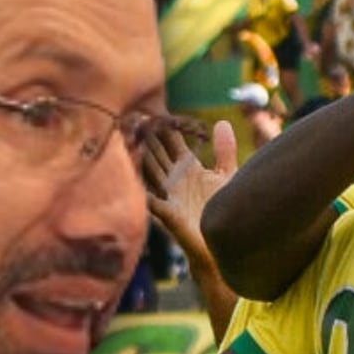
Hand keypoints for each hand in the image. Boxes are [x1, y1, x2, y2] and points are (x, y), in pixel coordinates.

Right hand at [142, 117, 237, 258]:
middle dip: (146, 136)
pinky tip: (133, 181)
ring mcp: (169, 196)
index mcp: (187, 169)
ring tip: (127, 138)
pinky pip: (151, 201)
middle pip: (156, 152)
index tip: (154, 108)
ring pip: (150, 171)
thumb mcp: (226, 177)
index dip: (164, 126)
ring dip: (139, 157)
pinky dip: (142, 192)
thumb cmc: (221, 212)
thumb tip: (222, 122)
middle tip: (133, 115)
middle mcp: (174, 180)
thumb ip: (224, 151)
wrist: (222, 245)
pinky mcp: (169, 214)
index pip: (172, 142)